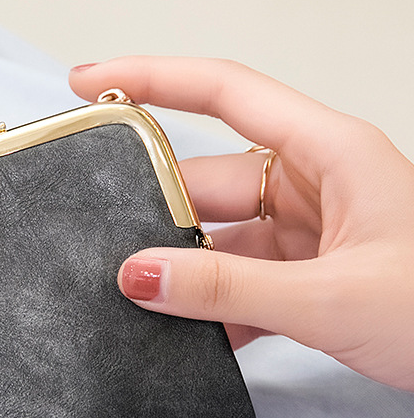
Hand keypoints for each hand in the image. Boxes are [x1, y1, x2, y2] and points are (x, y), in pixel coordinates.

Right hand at [70, 57, 413, 391]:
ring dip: (186, 275)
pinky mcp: (303, 277)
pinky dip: (213, 310)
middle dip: (159, 217)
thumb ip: (227, 289)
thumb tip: (137, 275)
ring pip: (219, 240)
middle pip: (208, 181)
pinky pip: (239, 281)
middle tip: (106, 250)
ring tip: (142, 304)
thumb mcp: (330, 297)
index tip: (88, 83)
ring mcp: (306, 232)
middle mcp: (312, 183)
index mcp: (329, 153)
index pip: (227, 93)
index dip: (152, 78)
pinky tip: (190, 339)